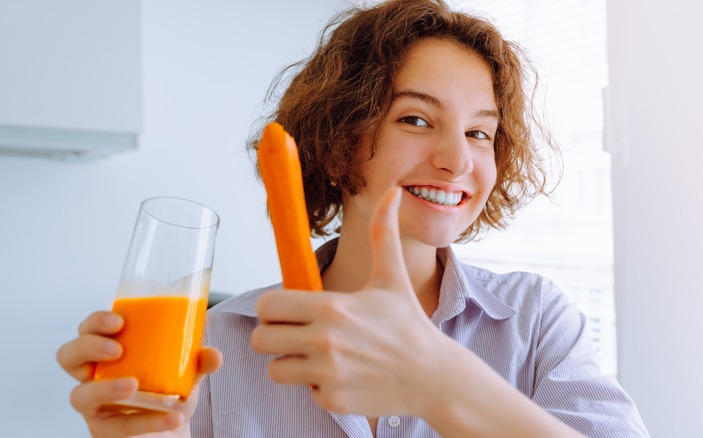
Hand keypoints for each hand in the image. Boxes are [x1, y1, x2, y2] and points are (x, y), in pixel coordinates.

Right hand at [56, 311, 221, 436]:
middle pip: (68, 356)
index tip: (119, 320)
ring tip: (133, 385)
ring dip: (105, 388)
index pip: (88, 329)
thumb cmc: (168, 390)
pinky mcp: (104, 431)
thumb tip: (213, 355)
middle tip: (117, 350)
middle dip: (88, 347)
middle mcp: (94, 376)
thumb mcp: (186, 371)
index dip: (95, 322)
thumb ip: (199, 360)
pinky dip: (147, 420)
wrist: (172, 426)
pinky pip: (116, 427)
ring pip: (79, 396)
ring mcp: (95, 405)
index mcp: (108, 350)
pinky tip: (173, 417)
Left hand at [250, 187, 446, 416]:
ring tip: (321, 356)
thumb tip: (392, 192)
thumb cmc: (409, 325)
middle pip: (260, 340)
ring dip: (292, 364)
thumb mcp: (392, 277)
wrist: (433, 376)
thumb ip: (383, 232)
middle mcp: (324, 341)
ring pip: (275, 369)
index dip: (274, 308)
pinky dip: (318, 386)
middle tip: (299, 334)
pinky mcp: (332, 400)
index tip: (291, 311)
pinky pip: (303, 392)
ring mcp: (327, 373)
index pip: (267, 306)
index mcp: (332, 307)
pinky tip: (344, 376)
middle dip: (275, 336)